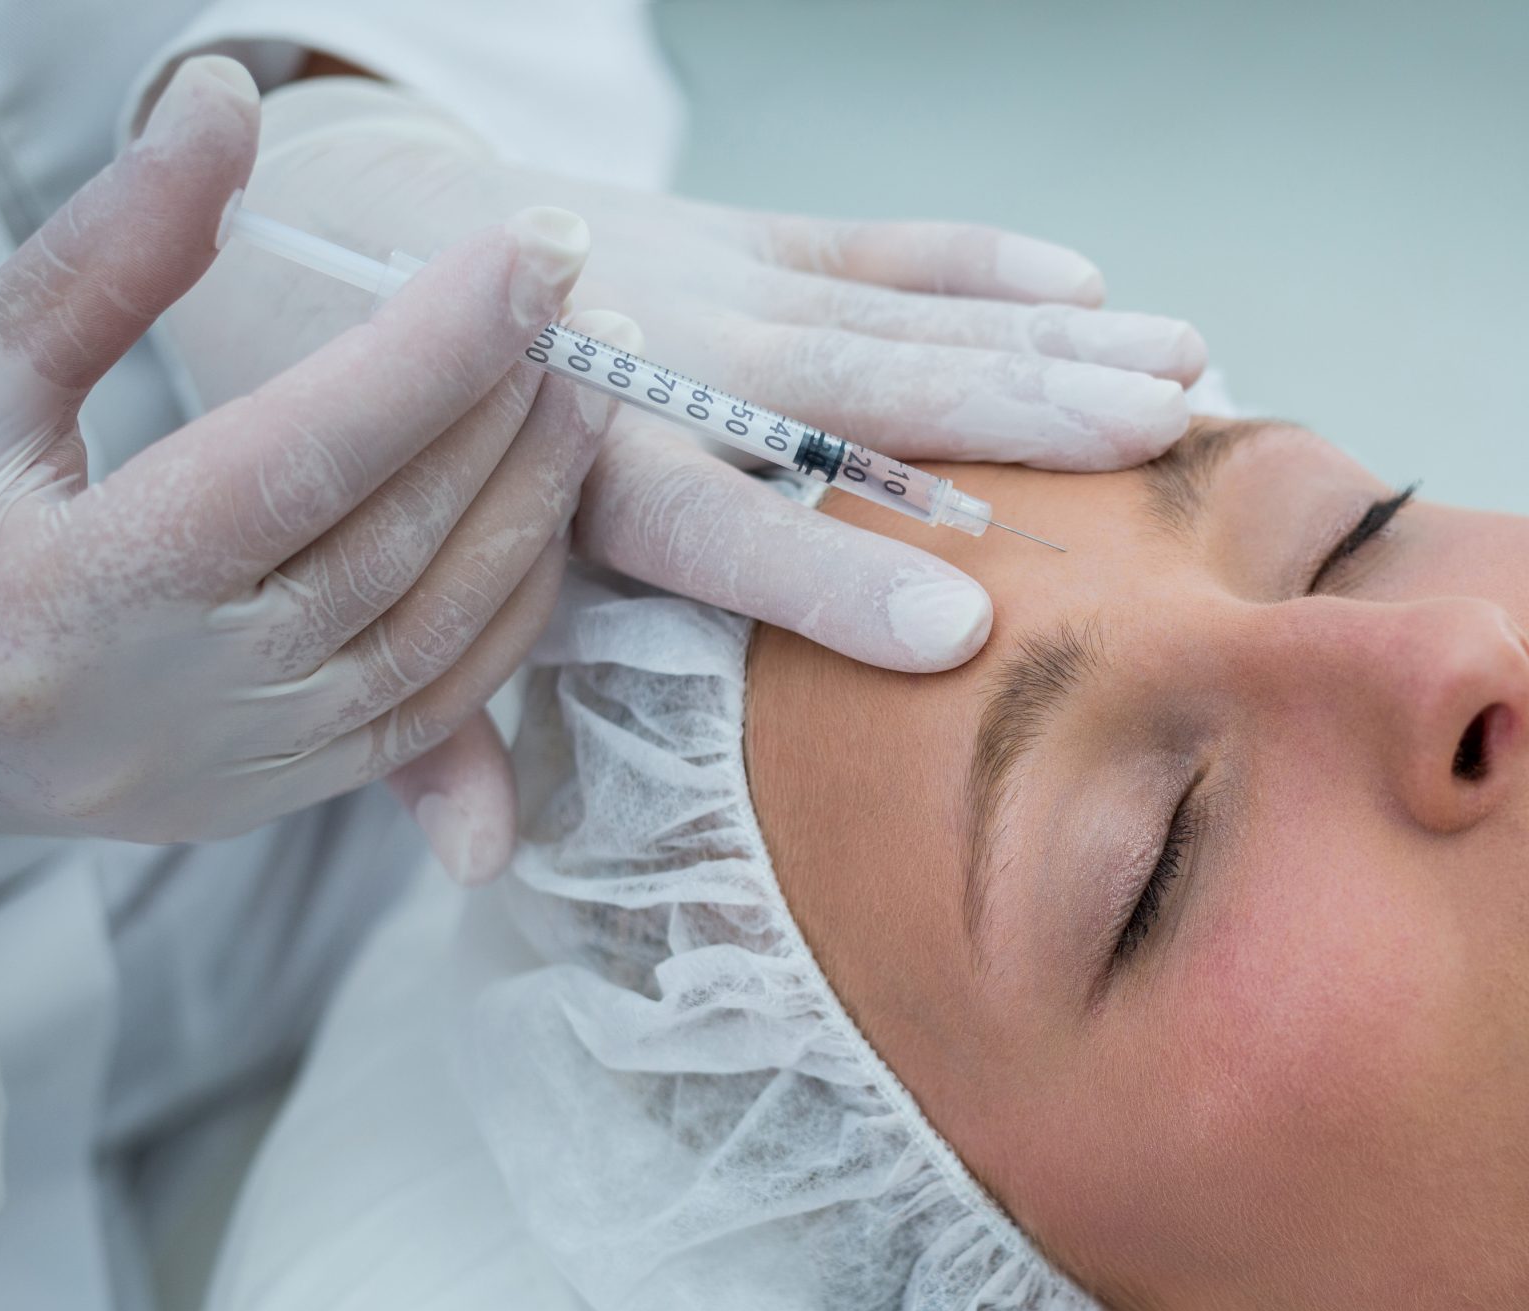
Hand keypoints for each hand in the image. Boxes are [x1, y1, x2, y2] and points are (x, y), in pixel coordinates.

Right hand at [0, 58, 620, 879]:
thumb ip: (113, 245)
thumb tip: (233, 99)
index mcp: (50, 606)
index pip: (289, 463)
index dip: (432, 353)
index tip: (533, 252)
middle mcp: (148, 714)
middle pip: (382, 546)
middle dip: (504, 411)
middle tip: (580, 297)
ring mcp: (213, 776)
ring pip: (427, 638)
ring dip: (528, 507)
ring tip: (584, 385)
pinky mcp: (254, 801)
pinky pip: (422, 712)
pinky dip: (500, 612)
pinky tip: (541, 513)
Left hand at [163, 77, 1207, 671]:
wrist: (337, 220)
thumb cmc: (369, 437)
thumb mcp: (384, 583)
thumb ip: (442, 727)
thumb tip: (483, 872)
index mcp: (571, 474)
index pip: (716, 532)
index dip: (830, 580)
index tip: (958, 629)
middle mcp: (656, 361)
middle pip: (852, 404)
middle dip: (1014, 423)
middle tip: (1160, 447)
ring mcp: (708, 284)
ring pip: (897, 321)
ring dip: (1047, 346)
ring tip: (1192, 369)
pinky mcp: (739, 234)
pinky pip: (878, 246)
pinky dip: (982, 262)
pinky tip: (1091, 286)